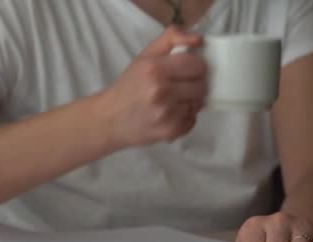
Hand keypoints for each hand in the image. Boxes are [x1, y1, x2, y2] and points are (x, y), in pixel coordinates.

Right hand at [102, 26, 206, 147]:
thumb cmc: (130, 85)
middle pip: (201, 85)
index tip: (188, 69)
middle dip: (195, 84)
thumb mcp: (145, 55)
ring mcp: (167, 114)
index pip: (196, 64)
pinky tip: (170, 114)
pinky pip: (193, 120)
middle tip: (181, 85)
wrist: (111, 119)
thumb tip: (198, 39)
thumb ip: (171, 39)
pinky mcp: (171, 131)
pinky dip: (185, 117)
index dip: (196, 66)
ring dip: (190, 101)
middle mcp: (161, 92)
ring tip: (174, 100)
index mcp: (154, 69)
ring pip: (198, 103)